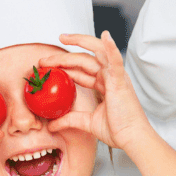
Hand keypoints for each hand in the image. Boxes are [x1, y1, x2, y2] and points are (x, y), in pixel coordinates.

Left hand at [40, 31, 153, 152]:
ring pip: (95, 54)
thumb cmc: (118, 131)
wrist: (132, 138)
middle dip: (62, 57)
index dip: (64, 67)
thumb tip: (51, 125)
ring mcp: (115, 77)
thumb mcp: (88, 123)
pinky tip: (106, 36)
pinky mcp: (120, 81)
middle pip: (83, 60)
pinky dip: (112, 48)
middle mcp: (109, 77)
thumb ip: (70, 119)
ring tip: (62, 38)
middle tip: (44, 60)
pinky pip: (115, 61)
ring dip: (79, 43)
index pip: (80, 71)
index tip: (47, 68)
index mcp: (104, 85)